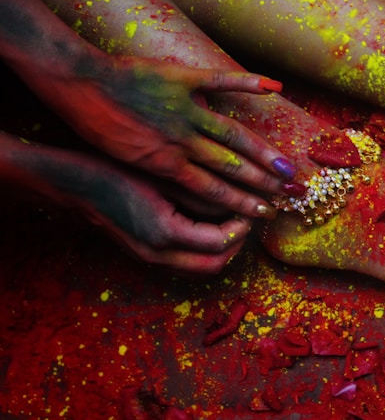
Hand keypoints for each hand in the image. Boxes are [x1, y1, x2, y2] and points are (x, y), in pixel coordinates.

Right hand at [4, 135, 258, 272]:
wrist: (75, 184)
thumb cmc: (118, 171)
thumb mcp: (167, 178)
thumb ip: (204, 194)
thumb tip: (239, 202)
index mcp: (165, 234)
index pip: (220, 242)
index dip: (242, 226)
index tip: (253, 206)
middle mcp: (158, 254)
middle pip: (215, 265)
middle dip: (239, 243)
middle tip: (250, 218)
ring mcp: (151, 259)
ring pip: (202, 269)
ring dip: (225, 251)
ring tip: (236, 223)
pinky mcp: (147, 256)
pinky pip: (187, 264)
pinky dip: (206, 252)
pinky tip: (213, 227)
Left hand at [53, 54, 293, 216]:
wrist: (75, 85)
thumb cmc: (94, 125)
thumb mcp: (124, 157)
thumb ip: (160, 166)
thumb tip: (187, 176)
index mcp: (165, 165)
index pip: (214, 191)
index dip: (243, 203)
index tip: (265, 212)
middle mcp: (181, 142)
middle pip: (232, 167)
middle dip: (263, 183)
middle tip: (290, 194)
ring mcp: (184, 111)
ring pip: (234, 135)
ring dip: (264, 152)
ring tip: (287, 166)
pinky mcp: (181, 80)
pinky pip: (220, 82)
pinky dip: (248, 83)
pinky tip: (276, 88)